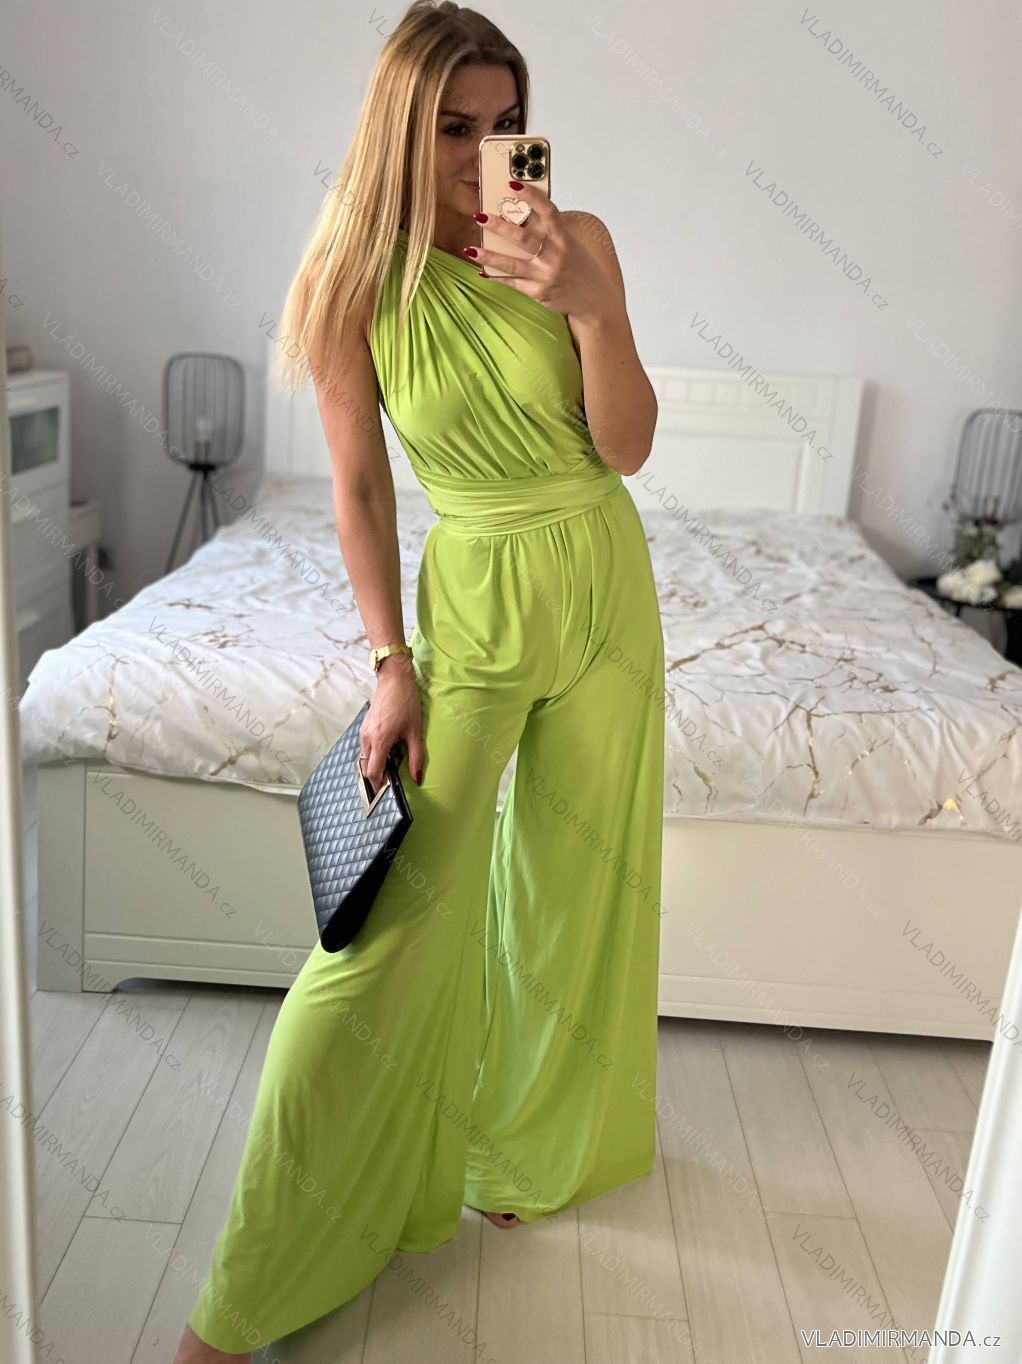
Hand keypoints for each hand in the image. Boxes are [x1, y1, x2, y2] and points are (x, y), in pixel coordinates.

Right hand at [361, 654, 424, 789]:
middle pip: (367, 767)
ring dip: (377, 764)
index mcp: (380, 740)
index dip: (379, 784)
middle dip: (378, 775)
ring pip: (366, 758)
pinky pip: (366, 748)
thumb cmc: (405, 702)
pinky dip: (375, 754)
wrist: (394, 679)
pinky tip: (389, 749)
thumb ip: (416, 757)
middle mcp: (367, 737)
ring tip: (393, 760)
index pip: (373, 772)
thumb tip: (418, 778)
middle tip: (393, 778)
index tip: (387, 791)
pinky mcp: (364, 727)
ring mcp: (363, 731)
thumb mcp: (415, 731)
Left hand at [468, 183, 619, 325]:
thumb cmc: (580, 268)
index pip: (548, 212)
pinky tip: (482, 270)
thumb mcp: (572, 245)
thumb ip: (551, 232)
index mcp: (565, 240)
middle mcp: (555, 257)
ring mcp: (545, 276)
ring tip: (470, 249)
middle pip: (523, 239)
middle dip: (499, 226)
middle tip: (480, 216)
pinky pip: (513, 283)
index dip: (531, 197)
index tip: (512, 184)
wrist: (595, 301)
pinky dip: (496, 276)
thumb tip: (522, 216)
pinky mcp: (539, 293)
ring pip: (511, 264)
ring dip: (488, 256)